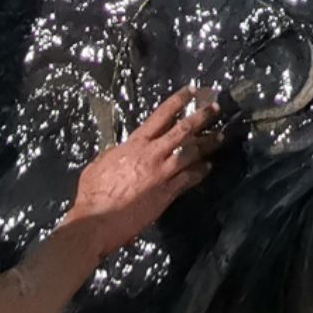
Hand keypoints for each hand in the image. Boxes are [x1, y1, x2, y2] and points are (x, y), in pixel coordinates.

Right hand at [62, 90, 219, 264]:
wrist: (96, 222)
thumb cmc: (92, 193)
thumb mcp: (99, 163)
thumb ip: (114, 153)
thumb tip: (121, 149)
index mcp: (135, 144)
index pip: (161, 115)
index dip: (178, 100)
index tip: (192, 90)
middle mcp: (152, 154)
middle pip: (183, 130)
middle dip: (202, 116)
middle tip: (216, 107)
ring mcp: (162, 174)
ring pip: (190, 153)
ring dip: (207, 144)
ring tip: (220, 136)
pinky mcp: (166, 195)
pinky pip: (188, 179)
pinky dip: (200, 172)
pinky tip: (208, 167)